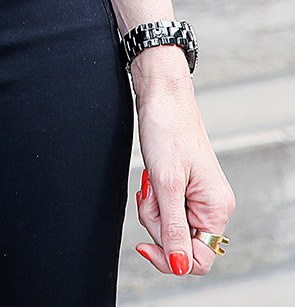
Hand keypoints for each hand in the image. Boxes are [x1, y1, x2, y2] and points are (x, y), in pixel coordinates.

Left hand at [132, 50, 234, 276]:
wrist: (161, 95)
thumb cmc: (167, 128)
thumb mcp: (166, 183)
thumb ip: (173, 228)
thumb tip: (179, 266)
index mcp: (216, 208)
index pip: (199, 259)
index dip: (171, 258)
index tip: (145, 245)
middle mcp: (211, 206)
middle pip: (179, 243)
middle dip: (157, 223)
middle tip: (150, 194)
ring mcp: (197, 197)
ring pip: (169, 226)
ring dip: (153, 208)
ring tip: (151, 181)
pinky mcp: (182, 187)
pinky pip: (165, 208)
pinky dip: (153, 199)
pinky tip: (151, 179)